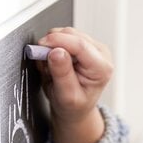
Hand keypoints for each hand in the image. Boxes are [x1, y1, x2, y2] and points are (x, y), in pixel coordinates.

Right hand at [36, 27, 112, 142]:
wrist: (75, 109)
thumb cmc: (74, 107)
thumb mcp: (66, 96)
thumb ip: (62, 74)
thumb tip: (56, 51)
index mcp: (101, 68)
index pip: (80, 45)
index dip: (57, 42)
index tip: (41, 47)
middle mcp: (101, 54)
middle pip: (71, 35)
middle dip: (52, 46)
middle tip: (45, 65)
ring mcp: (93, 47)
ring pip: (66, 33)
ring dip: (52, 47)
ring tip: (51, 67)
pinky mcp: (83, 43)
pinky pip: (63, 36)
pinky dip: (53, 46)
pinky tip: (54, 61)